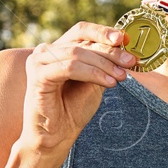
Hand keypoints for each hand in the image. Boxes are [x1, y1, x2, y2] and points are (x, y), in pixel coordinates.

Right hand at [20, 23, 136, 153]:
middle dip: (110, 53)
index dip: (103, 32)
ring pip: (77, 54)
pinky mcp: (37, 76)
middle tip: (130, 62)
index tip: (125, 39)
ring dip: (103, 65)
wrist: (56, 136)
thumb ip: (102, 63)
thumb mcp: (94, 80)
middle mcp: (45, 51)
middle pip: (83, 43)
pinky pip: (69, 68)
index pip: (82, 30)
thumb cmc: (73, 108)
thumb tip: (125, 45)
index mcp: (59, 48)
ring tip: (121, 76)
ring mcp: (38, 62)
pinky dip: (92, 73)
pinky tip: (108, 82)